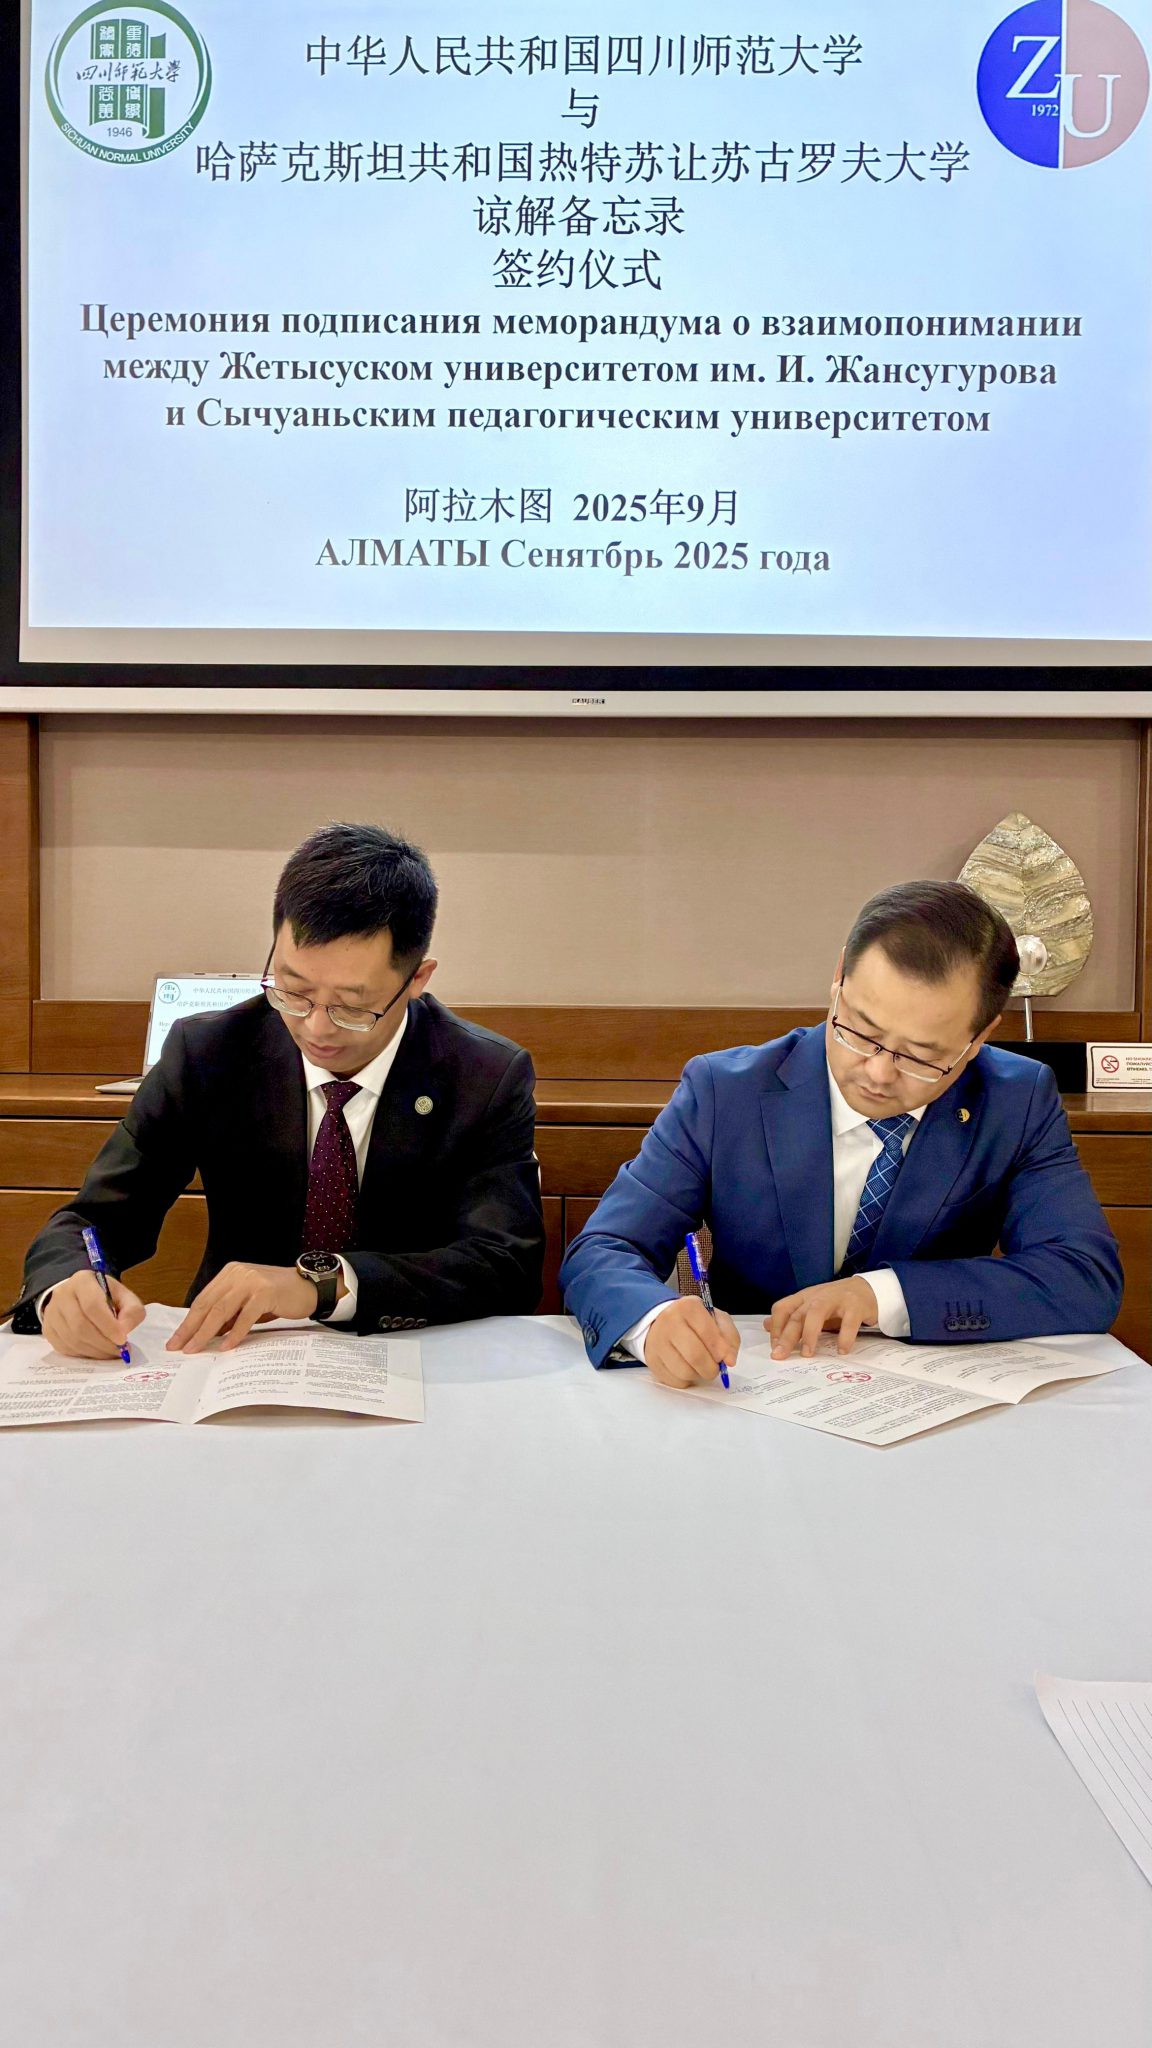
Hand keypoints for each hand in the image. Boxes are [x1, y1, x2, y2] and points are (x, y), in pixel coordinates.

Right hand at [41, 1270, 145, 1360]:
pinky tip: (96, 1352)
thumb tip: (124, 1330)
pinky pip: (64, 1348)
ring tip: (110, 1353)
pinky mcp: (48, 1329)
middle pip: (80, 1325)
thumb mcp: (124, 1296)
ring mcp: (51, 1313)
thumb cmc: (104, 1296)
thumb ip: (132, 1310)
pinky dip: (83, 1354)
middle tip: (119, 1351)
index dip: (108, 1326)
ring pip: (72, 1339)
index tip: (122, 1340)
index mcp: (82, 1281)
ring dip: (95, 1351)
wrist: (79, 1296)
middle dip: (103, 1343)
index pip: (92, 1306)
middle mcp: (62, 1294)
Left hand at [167, 1263, 338, 1353]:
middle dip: (191, 1329)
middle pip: (208, 1305)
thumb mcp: (248, 1302)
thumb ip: (228, 1314)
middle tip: (178, 1348)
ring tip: (196, 1349)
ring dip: (206, 1333)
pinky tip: (226, 1347)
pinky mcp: (265, 1292)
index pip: (203, 1300)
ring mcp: (251, 1281)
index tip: (176, 1340)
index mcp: (230, 1273)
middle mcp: (238, 1273)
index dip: (188, 1321)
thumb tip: (204, 1335)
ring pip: (221, 1310)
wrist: (309, 1287)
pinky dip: (234, 1334)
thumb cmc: (278, 1296)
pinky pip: (245, 1317)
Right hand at [644, 1297, 740, 1388]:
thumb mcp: (716, 1319)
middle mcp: (669, 1322)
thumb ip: (729, 1337)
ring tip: (700, 1366)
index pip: (708, 1333)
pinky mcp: (652, 1360)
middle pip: (695, 1356)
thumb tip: (729, 1360)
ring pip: (684, 1371)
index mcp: (687, 1307)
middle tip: (715, 1368)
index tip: (728, 1359)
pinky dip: (686, 1380)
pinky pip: (675, 1380)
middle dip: (711, 1368)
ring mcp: (658, 1342)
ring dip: (699, 1375)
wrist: (665, 1322)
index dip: (721, 1351)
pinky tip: (687, 1368)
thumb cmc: (695, 1322)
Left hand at [766, 1277, 878, 1360]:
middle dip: (787, 1336)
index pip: (782, 1308)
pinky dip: (845, 1337)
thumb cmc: (837, 1301)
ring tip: (808, 1353)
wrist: (868, 1288)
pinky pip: (849, 1321)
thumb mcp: (812, 1307)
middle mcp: (818, 1296)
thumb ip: (792, 1317)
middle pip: (797, 1314)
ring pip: (816, 1312)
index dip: (775, 1327)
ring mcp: (837, 1299)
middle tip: (780, 1354)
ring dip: (810, 1334)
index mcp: (805, 1297)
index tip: (774, 1347)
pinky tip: (842, 1350)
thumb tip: (766, 1326)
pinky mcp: (855, 1305)